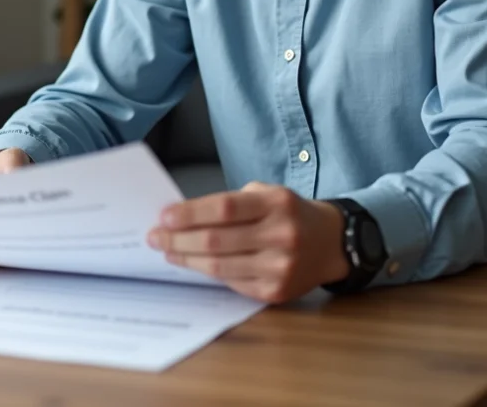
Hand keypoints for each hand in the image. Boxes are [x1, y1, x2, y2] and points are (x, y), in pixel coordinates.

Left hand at [147, 182, 349, 303]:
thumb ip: (231, 203)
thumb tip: (183, 216)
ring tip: (167, 251)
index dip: (190, 213)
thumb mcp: (268, 194)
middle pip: (217, 240)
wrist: (332, 243)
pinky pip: (232, 282)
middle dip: (178, 239)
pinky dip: (208, 273)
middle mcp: (281, 236)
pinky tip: (194, 264)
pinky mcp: (276, 291)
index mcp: (277, 204)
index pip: (225, 208)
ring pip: (220, 266)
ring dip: (187, 259)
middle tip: (155, 237)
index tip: (164, 216)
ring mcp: (280, 267)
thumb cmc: (289, 213)